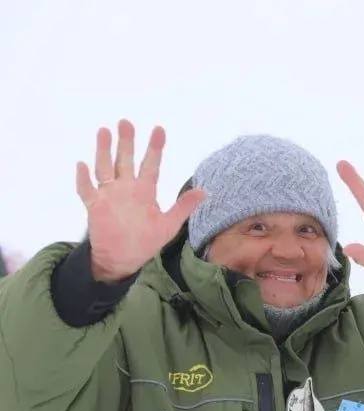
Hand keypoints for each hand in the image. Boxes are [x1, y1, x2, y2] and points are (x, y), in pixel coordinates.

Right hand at [76, 120, 205, 282]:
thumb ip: (184, 207)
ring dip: (103, 151)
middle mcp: (126, 188)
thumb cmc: (146, 241)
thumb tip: (205, 192)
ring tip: (104, 131)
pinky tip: (82, 165)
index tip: (159, 129)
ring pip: (104, 168)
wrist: (123, 259)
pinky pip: (86, 190)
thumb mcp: (169, 225)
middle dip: (126, 142)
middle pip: (124, 160)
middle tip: (126, 122)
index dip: (155, 148)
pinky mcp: (95, 206)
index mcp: (144, 191)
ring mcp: (109, 195)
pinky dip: (83, 179)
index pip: (150, 164)